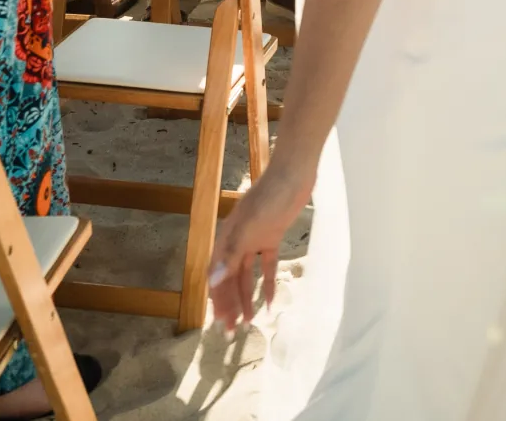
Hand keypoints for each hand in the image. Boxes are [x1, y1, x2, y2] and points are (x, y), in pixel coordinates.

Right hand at [206, 162, 314, 329]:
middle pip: (230, 280)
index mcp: (225, 240)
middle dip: (230, 305)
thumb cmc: (269, 198)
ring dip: (246, 298)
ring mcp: (254, 240)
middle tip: (233, 332)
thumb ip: (231, 256)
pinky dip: (268, 283)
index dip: (218, 301)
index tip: (221, 324)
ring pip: (246, 276)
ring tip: (249, 321)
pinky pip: (266, 266)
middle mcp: (236, 243)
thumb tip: (212, 282)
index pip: (217, 278)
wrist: (293, 174)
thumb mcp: (248, 228)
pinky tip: (272, 301)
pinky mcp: (271, 238)